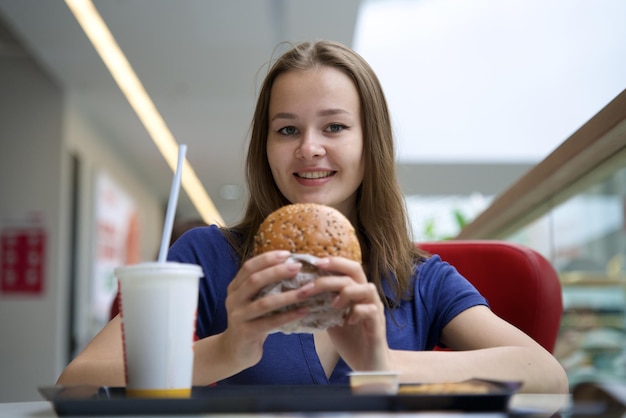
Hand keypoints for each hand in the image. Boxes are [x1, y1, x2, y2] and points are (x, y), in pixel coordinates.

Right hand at [218, 250, 308, 370]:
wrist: (235, 351)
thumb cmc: (251, 321)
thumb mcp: (252, 300)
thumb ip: (264, 286)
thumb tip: (292, 267)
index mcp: (235, 287)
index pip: (249, 267)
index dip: (267, 259)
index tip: (287, 253)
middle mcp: (233, 300)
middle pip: (254, 281)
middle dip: (277, 271)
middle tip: (297, 267)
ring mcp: (238, 317)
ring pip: (264, 303)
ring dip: (287, 296)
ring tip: (306, 291)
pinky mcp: (246, 333)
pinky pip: (270, 323)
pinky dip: (288, 316)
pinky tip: (303, 311)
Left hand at [298, 257, 391, 370]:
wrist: (369, 365)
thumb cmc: (351, 341)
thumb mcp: (332, 320)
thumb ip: (323, 306)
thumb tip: (300, 296)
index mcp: (357, 293)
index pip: (348, 268)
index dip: (334, 262)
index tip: (315, 262)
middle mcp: (368, 297)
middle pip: (356, 270)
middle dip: (335, 268)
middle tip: (316, 273)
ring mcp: (375, 310)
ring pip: (367, 287)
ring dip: (346, 292)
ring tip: (332, 304)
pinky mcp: (378, 326)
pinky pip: (370, 310)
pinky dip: (356, 312)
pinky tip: (346, 321)